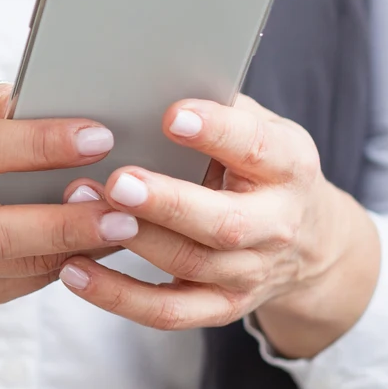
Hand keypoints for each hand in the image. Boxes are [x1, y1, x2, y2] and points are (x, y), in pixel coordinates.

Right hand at [0, 74, 139, 312]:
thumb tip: (34, 102)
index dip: (40, 144)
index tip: (99, 137)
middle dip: (65, 222)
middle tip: (126, 211)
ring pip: (12, 266)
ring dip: (74, 250)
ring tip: (126, 228)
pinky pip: (18, 286)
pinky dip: (62, 267)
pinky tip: (95, 248)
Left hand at [56, 95, 380, 358]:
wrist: (313, 243)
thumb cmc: (263, 166)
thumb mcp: (261, 128)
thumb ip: (218, 108)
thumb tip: (147, 76)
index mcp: (289, 168)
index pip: (257, 148)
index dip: (218, 132)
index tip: (174, 115)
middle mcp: (275, 226)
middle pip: (223, 223)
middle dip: (167, 203)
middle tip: (116, 180)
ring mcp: (249, 272)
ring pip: (189, 265)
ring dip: (131, 238)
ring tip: (77, 205)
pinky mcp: (221, 307)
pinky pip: (166, 312)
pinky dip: (118, 296)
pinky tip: (73, 270)